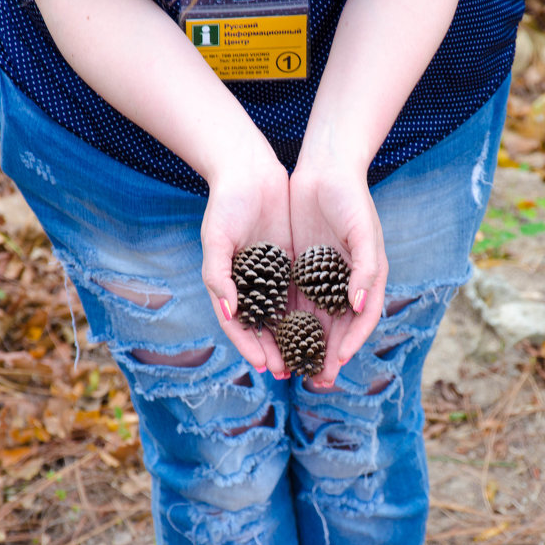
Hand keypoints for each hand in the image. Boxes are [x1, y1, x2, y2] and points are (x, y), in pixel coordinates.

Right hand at [201, 140, 292, 376]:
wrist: (249, 169)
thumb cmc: (227, 203)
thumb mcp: (217, 238)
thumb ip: (218, 276)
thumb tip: (229, 312)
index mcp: (230, 285)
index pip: (240, 325)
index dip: (251, 347)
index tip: (266, 366)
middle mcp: (253, 285)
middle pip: (266, 327)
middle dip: (278, 352)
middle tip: (293, 375)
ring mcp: (275, 275)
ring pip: (288, 315)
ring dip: (299, 340)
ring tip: (312, 361)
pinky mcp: (295, 263)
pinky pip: (306, 293)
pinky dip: (313, 312)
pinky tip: (327, 328)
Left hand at [289, 157, 386, 386]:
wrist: (324, 168)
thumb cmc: (350, 197)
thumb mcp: (363, 231)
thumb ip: (366, 268)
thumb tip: (360, 306)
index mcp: (367, 278)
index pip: (361, 321)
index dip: (350, 344)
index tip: (336, 363)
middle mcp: (345, 284)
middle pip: (337, 329)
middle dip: (327, 357)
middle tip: (315, 382)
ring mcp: (322, 278)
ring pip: (314, 321)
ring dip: (305, 347)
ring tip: (293, 369)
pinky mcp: (300, 269)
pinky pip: (293, 302)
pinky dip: (286, 323)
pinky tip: (274, 339)